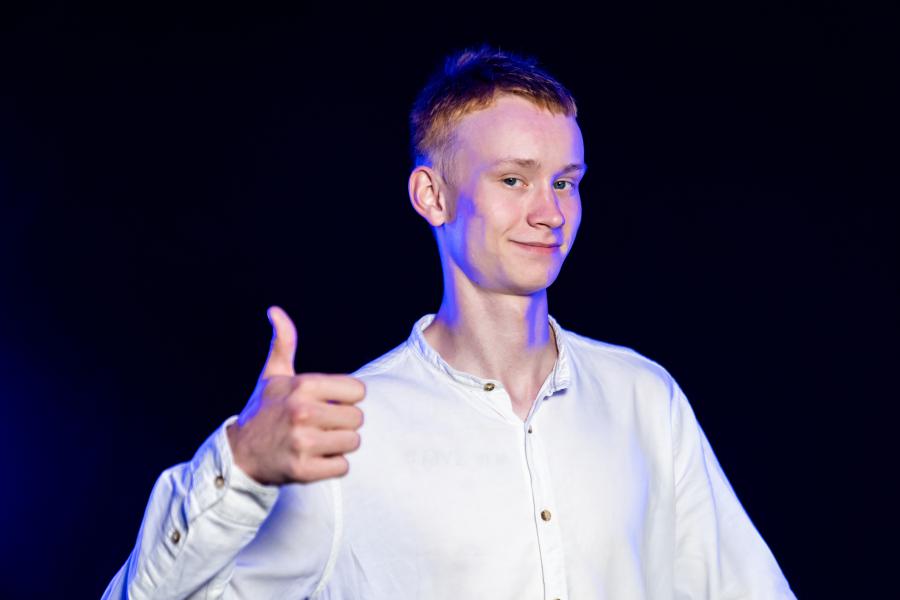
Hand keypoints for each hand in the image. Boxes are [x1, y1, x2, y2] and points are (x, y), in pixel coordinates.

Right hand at [226, 306, 365, 484]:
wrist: (238, 455)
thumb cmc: (263, 411)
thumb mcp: (273, 376)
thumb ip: (283, 343)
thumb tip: (275, 311)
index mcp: (302, 386)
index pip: (358, 390)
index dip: (346, 398)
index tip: (329, 403)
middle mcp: (303, 412)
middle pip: (358, 418)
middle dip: (343, 422)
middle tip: (321, 425)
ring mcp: (303, 442)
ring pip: (353, 442)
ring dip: (340, 444)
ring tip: (318, 441)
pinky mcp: (303, 470)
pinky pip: (342, 466)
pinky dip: (333, 465)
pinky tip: (314, 458)